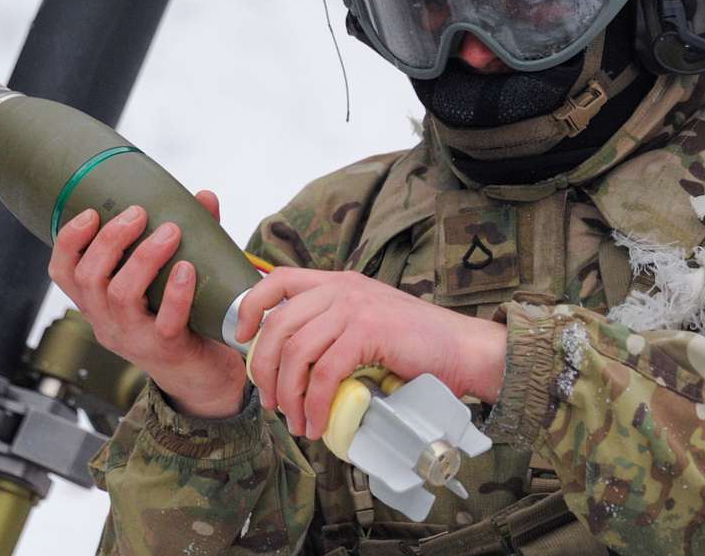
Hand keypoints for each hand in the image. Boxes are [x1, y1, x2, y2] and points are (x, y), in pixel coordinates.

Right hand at [48, 191, 246, 417]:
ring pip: (121, 296)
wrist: (202, 374)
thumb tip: (203, 196)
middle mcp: (106, 321)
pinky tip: (187, 268)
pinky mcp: (165, 350)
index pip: (63, 273)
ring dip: (143, 258)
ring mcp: (133, 338)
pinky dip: (175, 293)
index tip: (92, 212)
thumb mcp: (170, 276)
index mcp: (97, 302)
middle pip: (89, 278)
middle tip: (138, 213)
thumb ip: (185, 236)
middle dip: (110, 240)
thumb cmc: (180, 316)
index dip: (68, 241)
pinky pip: (164, 322)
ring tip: (170, 232)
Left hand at [234, 269, 507, 440]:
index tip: (243, 341)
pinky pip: (324, 374)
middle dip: (266, 371)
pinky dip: (314, 404)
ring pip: (297, 352)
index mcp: (338, 282)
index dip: (250, 308)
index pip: (277, 281)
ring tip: (296, 422)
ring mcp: (354, 308)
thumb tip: (293, 362)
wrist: (461, 349)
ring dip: (289, 395)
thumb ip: (334, 327)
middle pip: (279, 325)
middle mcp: (341, 288)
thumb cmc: (416, 344)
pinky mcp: (367, 332)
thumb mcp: (367, 321)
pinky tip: (317, 424)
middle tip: (272, 404)